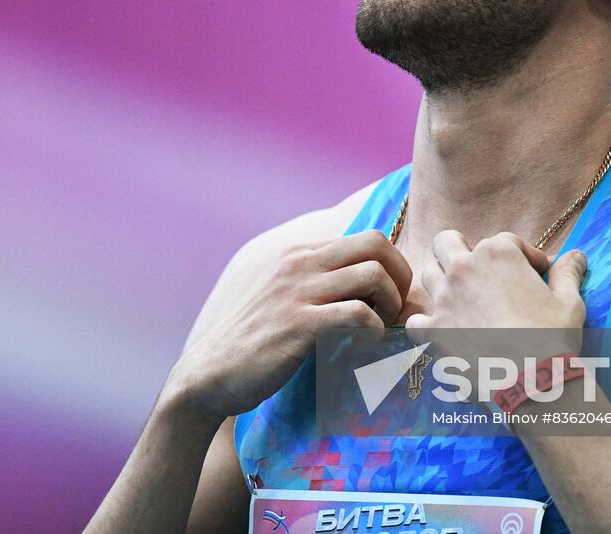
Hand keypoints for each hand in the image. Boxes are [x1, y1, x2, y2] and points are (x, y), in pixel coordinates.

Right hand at [165, 230, 412, 423]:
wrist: (210, 374)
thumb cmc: (253, 343)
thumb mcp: (284, 298)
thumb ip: (317, 284)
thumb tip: (365, 287)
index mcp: (298, 253)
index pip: (365, 238)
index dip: (389, 268)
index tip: (386, 300)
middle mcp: (299, 263)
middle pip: (376, 243)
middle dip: (400, 277)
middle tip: (393, 311)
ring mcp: (298, 291)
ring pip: (374, 274)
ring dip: (390, 305)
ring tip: (378, 329)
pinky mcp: (299, 324)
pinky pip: (358, 314)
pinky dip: (372, 332)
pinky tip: (360, 348)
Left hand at [405, 231, 586, 358]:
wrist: (533, 380)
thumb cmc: (554, 337)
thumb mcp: (569, 302)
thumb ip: (568, 273)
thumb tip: (577, 255)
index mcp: (497, 253)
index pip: (506, 241)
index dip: (524, 256)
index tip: (537, 273)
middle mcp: (464, 268)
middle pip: (447, 242)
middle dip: (460, 249)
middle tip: (479, 270)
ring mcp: (444, 298)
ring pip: (429, 275)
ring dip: (443, 283)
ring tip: (462, 299)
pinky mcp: (433, 330)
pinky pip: (416, 320)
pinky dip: (425, 324)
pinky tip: (442, 331)